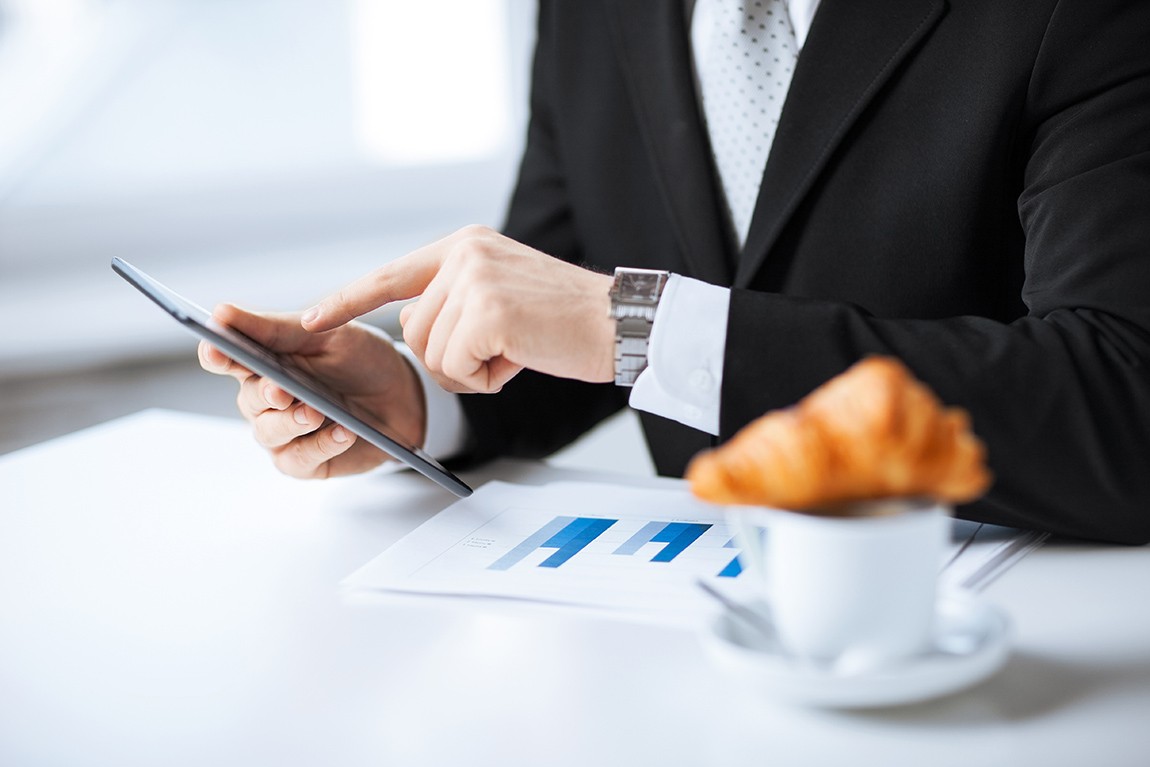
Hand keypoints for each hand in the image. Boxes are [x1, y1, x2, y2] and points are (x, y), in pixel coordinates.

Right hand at [197, 304, 425, 478]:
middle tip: (280, 391)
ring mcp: (283, 432)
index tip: (216, 348)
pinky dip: (321, 445)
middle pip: (247, 399)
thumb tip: (221, 312)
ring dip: (290, 423)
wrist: (405, 394)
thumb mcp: (326, 333)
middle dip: (263, 394)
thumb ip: (275, 327)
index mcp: (264, 360)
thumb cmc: (361, 359)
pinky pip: (300, 459)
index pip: (225, 356)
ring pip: (268, 432)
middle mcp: (265, 398)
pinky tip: (343, 432)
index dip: (215, 353)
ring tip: (315, 413)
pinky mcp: (305, 460)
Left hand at [300, 225, 615, 392]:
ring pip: (432, 354)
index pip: (390, 275)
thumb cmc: (563, 319)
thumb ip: (455, 298)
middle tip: (501, 350)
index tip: (308, 320)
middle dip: (449, 359)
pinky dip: (486, 378)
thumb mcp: (500, 291)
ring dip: (470, 370)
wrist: (617, 322)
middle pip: (412, 332)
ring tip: (516, 349)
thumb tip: (413, 326)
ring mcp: (474, 280)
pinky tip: (521, 358)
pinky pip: (456, 368)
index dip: (346, 300)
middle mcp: (463, 254)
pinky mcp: (488, 311)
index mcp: (463, 245)